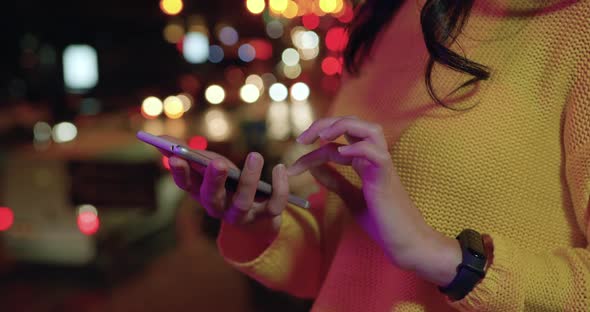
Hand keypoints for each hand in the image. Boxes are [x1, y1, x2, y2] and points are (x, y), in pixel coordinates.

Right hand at [159, 136, 288, 242]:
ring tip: (255, 155)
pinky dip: (279, 187)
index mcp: (202, 194)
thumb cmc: (228, 184)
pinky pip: (274, 205)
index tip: (175, 156)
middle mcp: (219, 208)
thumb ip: (188, 155)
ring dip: (248, 179)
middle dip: (214, 180)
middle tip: (218, 162)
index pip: (187, 185)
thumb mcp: (209, 168)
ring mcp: (242, 215)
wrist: (255, 217)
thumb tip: (163, 141)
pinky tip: (279, 168)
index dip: (180, 173)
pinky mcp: (265, 216)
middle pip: (212, 198)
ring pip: (243, 202)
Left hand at [287, 117, 460, 286]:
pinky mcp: (387, 177)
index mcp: (364, 161)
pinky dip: (358, 148)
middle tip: (301, 139)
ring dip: (342, 126)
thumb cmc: (382, 221)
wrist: (406, 242)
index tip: (290, 169)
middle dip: (324, 124)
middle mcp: (374, 157)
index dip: (310, 154)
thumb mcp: (350, 197)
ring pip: (368, 129)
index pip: (334, 144)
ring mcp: (382, 164)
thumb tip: (312, 165)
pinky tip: (341, 153)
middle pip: (352, 124)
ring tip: (321, 136)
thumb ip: (334, 180)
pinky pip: (375, 153)